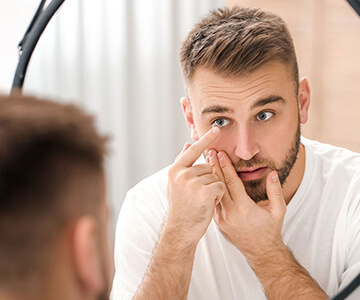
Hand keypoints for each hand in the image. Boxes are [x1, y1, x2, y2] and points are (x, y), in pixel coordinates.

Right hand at [166, 127, 224, 245]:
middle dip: (208, 180)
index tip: (217, 129)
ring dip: (213, 188)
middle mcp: (182, 173)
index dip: (206, 140)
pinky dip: (218, 195)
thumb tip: (186, 144)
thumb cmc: (181, 206)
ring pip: (215, 177)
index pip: (193, 150)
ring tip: (201, 200)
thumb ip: (183, 164)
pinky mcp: (205, 191)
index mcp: (175, 170)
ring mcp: (193, 182)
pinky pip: (220, 186)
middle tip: (197, 195)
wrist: (181, 229)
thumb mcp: (176, 183)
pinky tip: (208, 204)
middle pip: (207, 167)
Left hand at [209, 150, 285, 258]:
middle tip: (209, 152)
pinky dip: (210, 189)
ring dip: (210, 177)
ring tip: (206, 162)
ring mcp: (221, 218)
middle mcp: (230, 213)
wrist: (260, 251)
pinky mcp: (217, 222)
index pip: (231, 182)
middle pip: (219, 184)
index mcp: (244, 208)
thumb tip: (273, 173)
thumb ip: (275, 191)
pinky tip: (208, 179)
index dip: (225, 166)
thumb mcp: (278, 210)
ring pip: (213, 192)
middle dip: (214, 166)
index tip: (221, 153)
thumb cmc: (270, 229)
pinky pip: (213, 202)